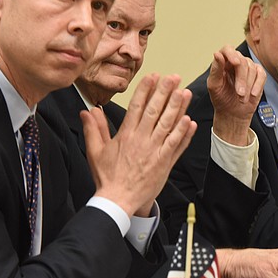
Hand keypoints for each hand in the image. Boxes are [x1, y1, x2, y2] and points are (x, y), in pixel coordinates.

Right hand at [82, 74, 196, 216]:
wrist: (118, 200)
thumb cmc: (107, 177)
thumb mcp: (95, 151)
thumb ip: (93, 129)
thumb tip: (87, 111)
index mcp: (126, 135)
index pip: (137, 106)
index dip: (146, 90)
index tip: (153, 76)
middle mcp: (142, 140)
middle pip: (155, 111)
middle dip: (165, 92)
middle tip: (174, 77)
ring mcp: (155, 151)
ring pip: (169, 125)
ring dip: (178, 108)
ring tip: (185, 93)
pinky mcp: (164, 163)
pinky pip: (176, 145)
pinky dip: (184, 134)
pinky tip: (189, 121)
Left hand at [209, 46, 265, 146]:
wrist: (232, 112)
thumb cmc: (221, 98)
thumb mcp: (214, 86)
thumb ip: (215, 70)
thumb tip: (217, 54)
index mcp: (223, 62)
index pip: (227, 49)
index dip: (231, 54)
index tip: (235, 63)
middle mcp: (236, 61)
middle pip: (242, 61)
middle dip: (241, 79)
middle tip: (239, 93)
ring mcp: (248, 67)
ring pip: (252, 68)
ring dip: (248, 86)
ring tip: (242, 98)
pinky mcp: (258, 74)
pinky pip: (261, 74)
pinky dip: (257, 85)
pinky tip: (253, 94)